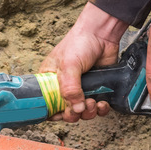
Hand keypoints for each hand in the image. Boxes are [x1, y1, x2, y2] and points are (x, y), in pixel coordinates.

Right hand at [40, 3, 128, 122]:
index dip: (54, 113)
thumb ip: (70, 88)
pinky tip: (103, 103)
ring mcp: (82, 89)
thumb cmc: (79, 43)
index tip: (62, 114)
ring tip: (93, 103)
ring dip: (88, 112)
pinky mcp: (97, 90)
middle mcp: (65, 87)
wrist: (102, 34)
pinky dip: (101, 109)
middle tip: (81, 108)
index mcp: (50, 81)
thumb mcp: (69, 65)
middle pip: (66, 112)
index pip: (47, 105)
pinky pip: (97, 108)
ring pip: (83, 112)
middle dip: (74, 114)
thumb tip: (76, 109)